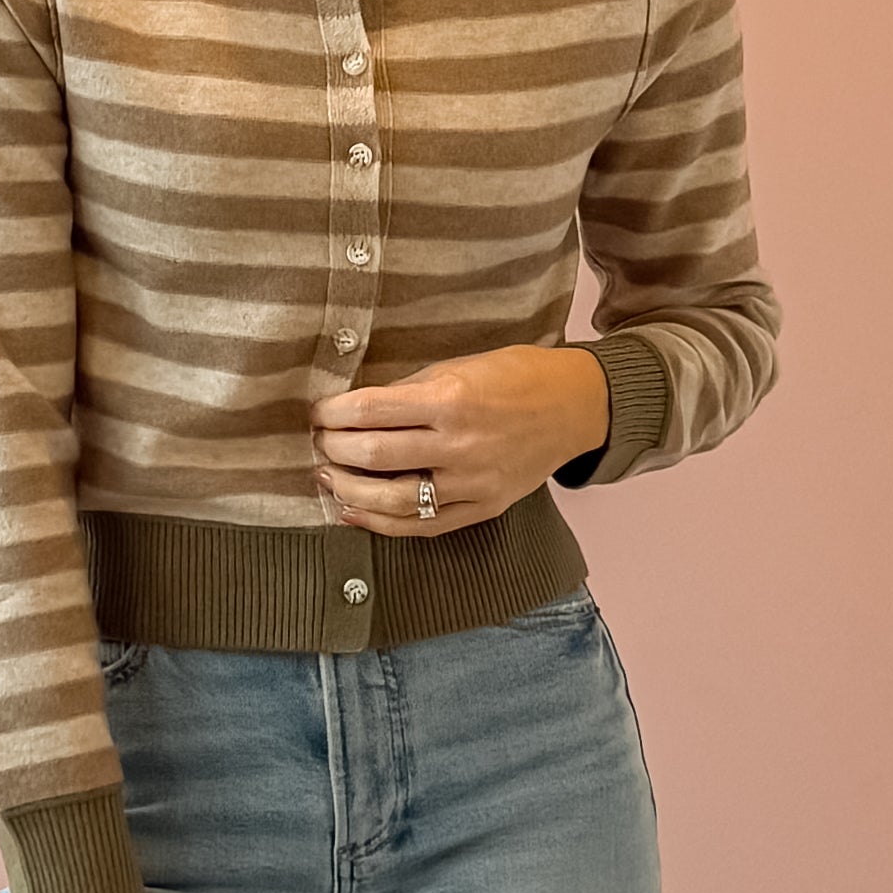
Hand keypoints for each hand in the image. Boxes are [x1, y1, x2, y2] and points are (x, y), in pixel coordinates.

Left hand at [311, 345, 608, 534]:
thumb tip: (357, 409)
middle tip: (318, 443)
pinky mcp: (482, 507)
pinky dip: (381, 523)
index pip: (372, 410)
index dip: (334, 414)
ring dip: (349, 490)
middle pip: (375, 454)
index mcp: (452, 399)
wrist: (574, 407)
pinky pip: (423, 525)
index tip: (318, 414)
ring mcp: (472, 482)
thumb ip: (411, 390)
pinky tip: (353, 512)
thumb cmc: (516, 377)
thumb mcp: (461, 366)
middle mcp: (460, 444)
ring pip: (393, 499)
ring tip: (328, 479)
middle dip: (335, 449)